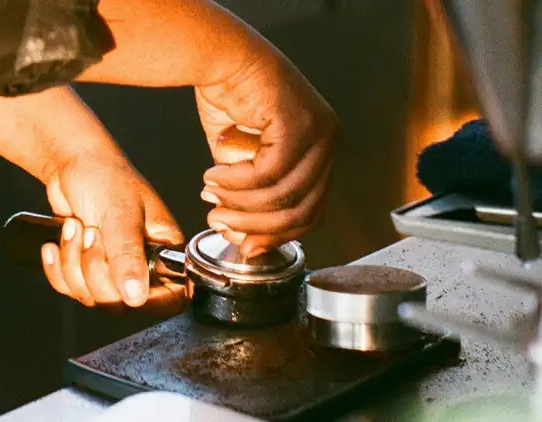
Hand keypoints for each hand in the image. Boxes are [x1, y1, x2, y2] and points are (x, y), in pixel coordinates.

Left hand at [38, 151, 187, 314]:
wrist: (72, 164)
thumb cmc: (105, 176)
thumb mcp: (119, 213)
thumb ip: (128, 254)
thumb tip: (137, 295)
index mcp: (163, 251)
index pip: (169, 296)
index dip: (148, 300)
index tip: (122, 284)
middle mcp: (141, 265)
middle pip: (120, 302)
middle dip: (94, 269)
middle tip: (90, 233)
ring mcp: (112, 269)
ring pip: (92, 297)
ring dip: (72, 264)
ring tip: (74, 228)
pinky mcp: (86, 269)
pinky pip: (69, 288)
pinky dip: (56, 268)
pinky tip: (55, 244)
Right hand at [195, 47, 338, 255]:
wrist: (221, 56)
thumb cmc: (230, 97)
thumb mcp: (240, 160)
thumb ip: (247, 197)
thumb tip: (239, 237)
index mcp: (322, 150)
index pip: (312, 211)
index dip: (277, 235)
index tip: (245, 245)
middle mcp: (329, 141)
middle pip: (302, 209)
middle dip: (255, 225)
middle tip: (219, 221)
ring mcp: (319, 131)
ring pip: (284, 195)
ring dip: (241, 204)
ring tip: (212, 196)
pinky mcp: (299, 123)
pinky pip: (268, 173)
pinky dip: (236, 182)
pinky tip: (214, 176)